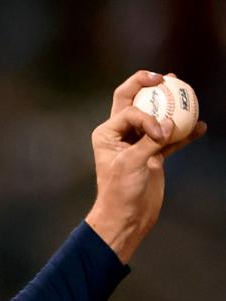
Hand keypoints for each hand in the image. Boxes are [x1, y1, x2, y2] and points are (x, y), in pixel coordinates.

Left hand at [85, 70, 206, 263]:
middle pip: (134, 102)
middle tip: (165, 77)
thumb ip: (148, 141)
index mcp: (107, 133)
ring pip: (156, 118)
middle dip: (147, 86)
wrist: (126, 216)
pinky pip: (171, 138)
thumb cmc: (119, 191)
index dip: (147, 116)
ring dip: (171, 106)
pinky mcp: (153, 155)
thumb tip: (169, 123)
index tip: (159, 136)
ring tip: (187, 92)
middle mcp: (121, 134)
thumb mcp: (130, 164)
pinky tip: (200, 127)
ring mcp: (138, 143)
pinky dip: (184, 133)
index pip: (129, 110)